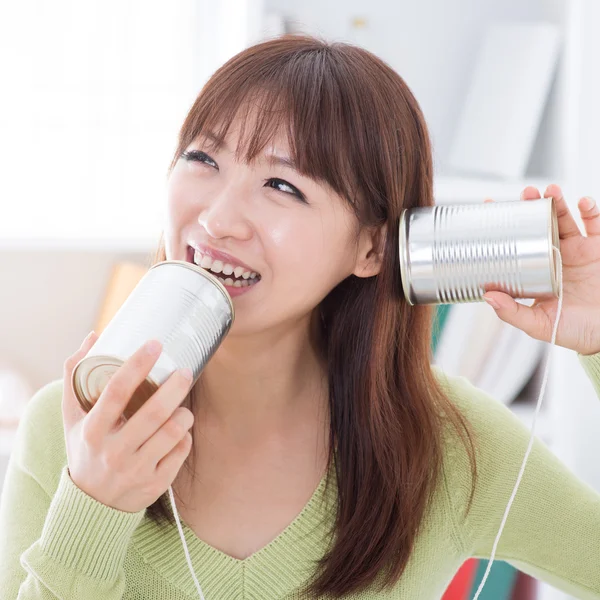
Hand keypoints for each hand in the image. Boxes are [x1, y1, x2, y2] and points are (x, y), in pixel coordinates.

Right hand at [62, 332, 194, 512]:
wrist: (90, 505)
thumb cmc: (86, 449)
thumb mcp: (73, 417)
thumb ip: (77, 376)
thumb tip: (93, 336)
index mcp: (92, 431)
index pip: (116, 392)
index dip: (137, 364)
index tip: (155, 344)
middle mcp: (113, 452)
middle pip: (154, 413)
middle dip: (175, 387)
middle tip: (185, 370)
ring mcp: (135, 470)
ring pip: (173, 433)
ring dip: (184, 413)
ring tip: (183, 404)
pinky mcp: (155, 485)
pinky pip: (181, 452)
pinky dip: (185, 437)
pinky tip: (180, 430)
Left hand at [482, 184, 599, 355]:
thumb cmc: (571, 331)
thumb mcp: (537, 324)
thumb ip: (512, 312)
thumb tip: (488, 296)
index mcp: (535, 270)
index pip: (516, 243)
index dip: (504, 225)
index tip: (490, 206)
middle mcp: (553, 257)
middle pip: (540, 225)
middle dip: (532, 207)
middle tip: (525, 194)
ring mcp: (577, 252)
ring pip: (565, 220)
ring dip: (558, 203)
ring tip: (549, 192)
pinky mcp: (598, 250)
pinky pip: (595, 225)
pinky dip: (590, 211)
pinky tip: (582, 203)